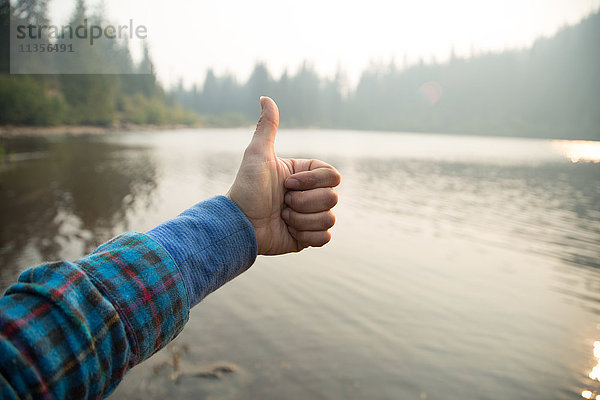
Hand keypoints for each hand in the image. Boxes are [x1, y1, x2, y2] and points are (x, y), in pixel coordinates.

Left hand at [227, 97, 340, 254]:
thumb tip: (265, 97)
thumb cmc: (246, 189)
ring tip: (282, 217)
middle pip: (332, 198)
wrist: (239, 225)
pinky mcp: (308, 238)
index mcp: (304, 175)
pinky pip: (325, 238)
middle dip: (304, 202)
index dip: (312, 182)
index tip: (287, 184)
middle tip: (282, 203)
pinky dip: (307, 236)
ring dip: (302, 219)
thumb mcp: (257, 155)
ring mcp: (310, 217)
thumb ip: (267, 126)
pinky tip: (289, 231)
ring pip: (329, 218)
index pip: (332, 175)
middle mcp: (310, 195)